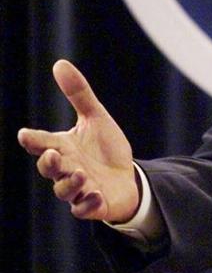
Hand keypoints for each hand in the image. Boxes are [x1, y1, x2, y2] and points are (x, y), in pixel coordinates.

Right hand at [18, 60, 139, 221]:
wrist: (126, 178)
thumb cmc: (105, 149)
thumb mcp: (96, 118)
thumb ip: (79, 94)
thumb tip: (59, 63)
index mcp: (63, 147)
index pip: (42, 142)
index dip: (33, 139)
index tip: (26, 134)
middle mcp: (66, 168)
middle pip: (49, 168)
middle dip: (48, 163)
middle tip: (52, 155)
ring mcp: (78, 189)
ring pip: (65, 190)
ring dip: (70, 183)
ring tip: (80, 173)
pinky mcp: (93, 204)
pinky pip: (85, 209)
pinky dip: (87, 204)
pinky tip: (96, 195)